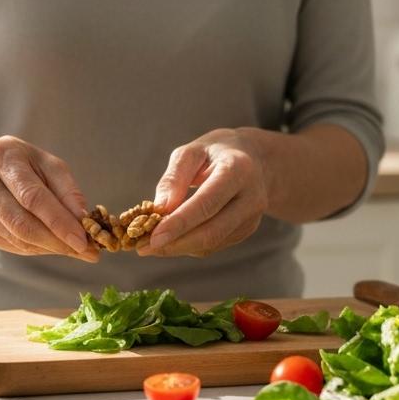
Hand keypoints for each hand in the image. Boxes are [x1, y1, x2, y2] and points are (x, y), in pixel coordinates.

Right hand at [0, 136, 97, 261]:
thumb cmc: (22, 162)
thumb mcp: (48, 164)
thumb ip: (67, 190)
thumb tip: (83, 221)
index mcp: (3, 157)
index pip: (32, 197)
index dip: (58, 221)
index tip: (82, 241)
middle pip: (21, 223)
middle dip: (56, 241)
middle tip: (85, 251)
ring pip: (16, 239)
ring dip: (49, 248)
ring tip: (74, 249)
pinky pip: (11, 245)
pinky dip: (36, 249)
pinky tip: (52, 245)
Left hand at [139, 129, 268, 257]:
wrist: (254, 159)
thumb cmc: (216, 153)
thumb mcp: (192, 152)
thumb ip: (174, 178)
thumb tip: (160, 209)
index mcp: (238, 170)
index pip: (207, 203)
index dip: (179, 223)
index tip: (153, 237)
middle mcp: (251, 197)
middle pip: (212, 231)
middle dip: (175, 244)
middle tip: (143, 247)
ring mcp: (252, 217)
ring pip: (212, 243)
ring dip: (179, 247)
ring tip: (150, 244)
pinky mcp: (247, 230)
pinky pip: (215, 244)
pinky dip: (190, 245)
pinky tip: (172, 239)